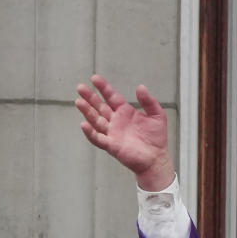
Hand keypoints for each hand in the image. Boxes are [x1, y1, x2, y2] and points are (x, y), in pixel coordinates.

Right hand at [75, 75, 173, 190]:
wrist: (157, 159)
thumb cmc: (156, 139)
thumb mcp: (157, 116)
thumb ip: (149, 102)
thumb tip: (140, 87)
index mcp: (125, 112)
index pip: (112, 97)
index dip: (104, 88)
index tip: (95, 78)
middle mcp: (116, 121)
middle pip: (100, 107)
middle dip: (90, 97)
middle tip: (80, 87)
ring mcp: (112, 133)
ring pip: (96, 120)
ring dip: (87, 111)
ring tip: (79, 101)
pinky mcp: (111, 145)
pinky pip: (98, 138)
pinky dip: (90, 132)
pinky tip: (84, 124)